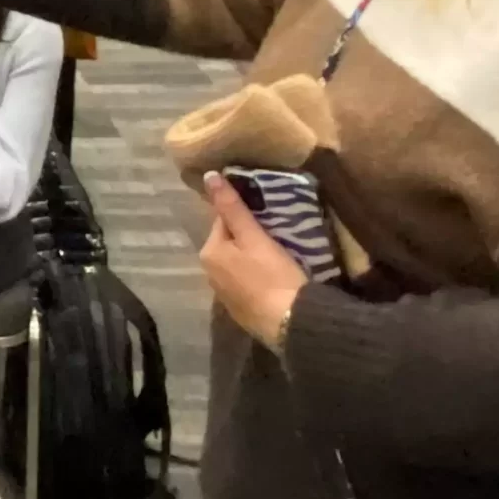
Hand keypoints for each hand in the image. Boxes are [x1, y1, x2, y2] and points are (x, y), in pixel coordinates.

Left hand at [198, 172, 309, 352]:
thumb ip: (231, 207)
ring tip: (278, 252)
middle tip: (276, 232)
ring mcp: (224, 295)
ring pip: (237, 263)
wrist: (289, 323)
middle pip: (229, 243)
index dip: (245, 213)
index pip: (222, 220)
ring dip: (252, 255)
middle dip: (247, 235)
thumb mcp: (253, 236)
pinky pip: (246, 282)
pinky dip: (256, 276)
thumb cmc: (272, 275)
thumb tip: (208, 176)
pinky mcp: (240, 310)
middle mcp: (209, 274)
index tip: (267, 211)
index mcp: (209, 253)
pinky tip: (273, 277)